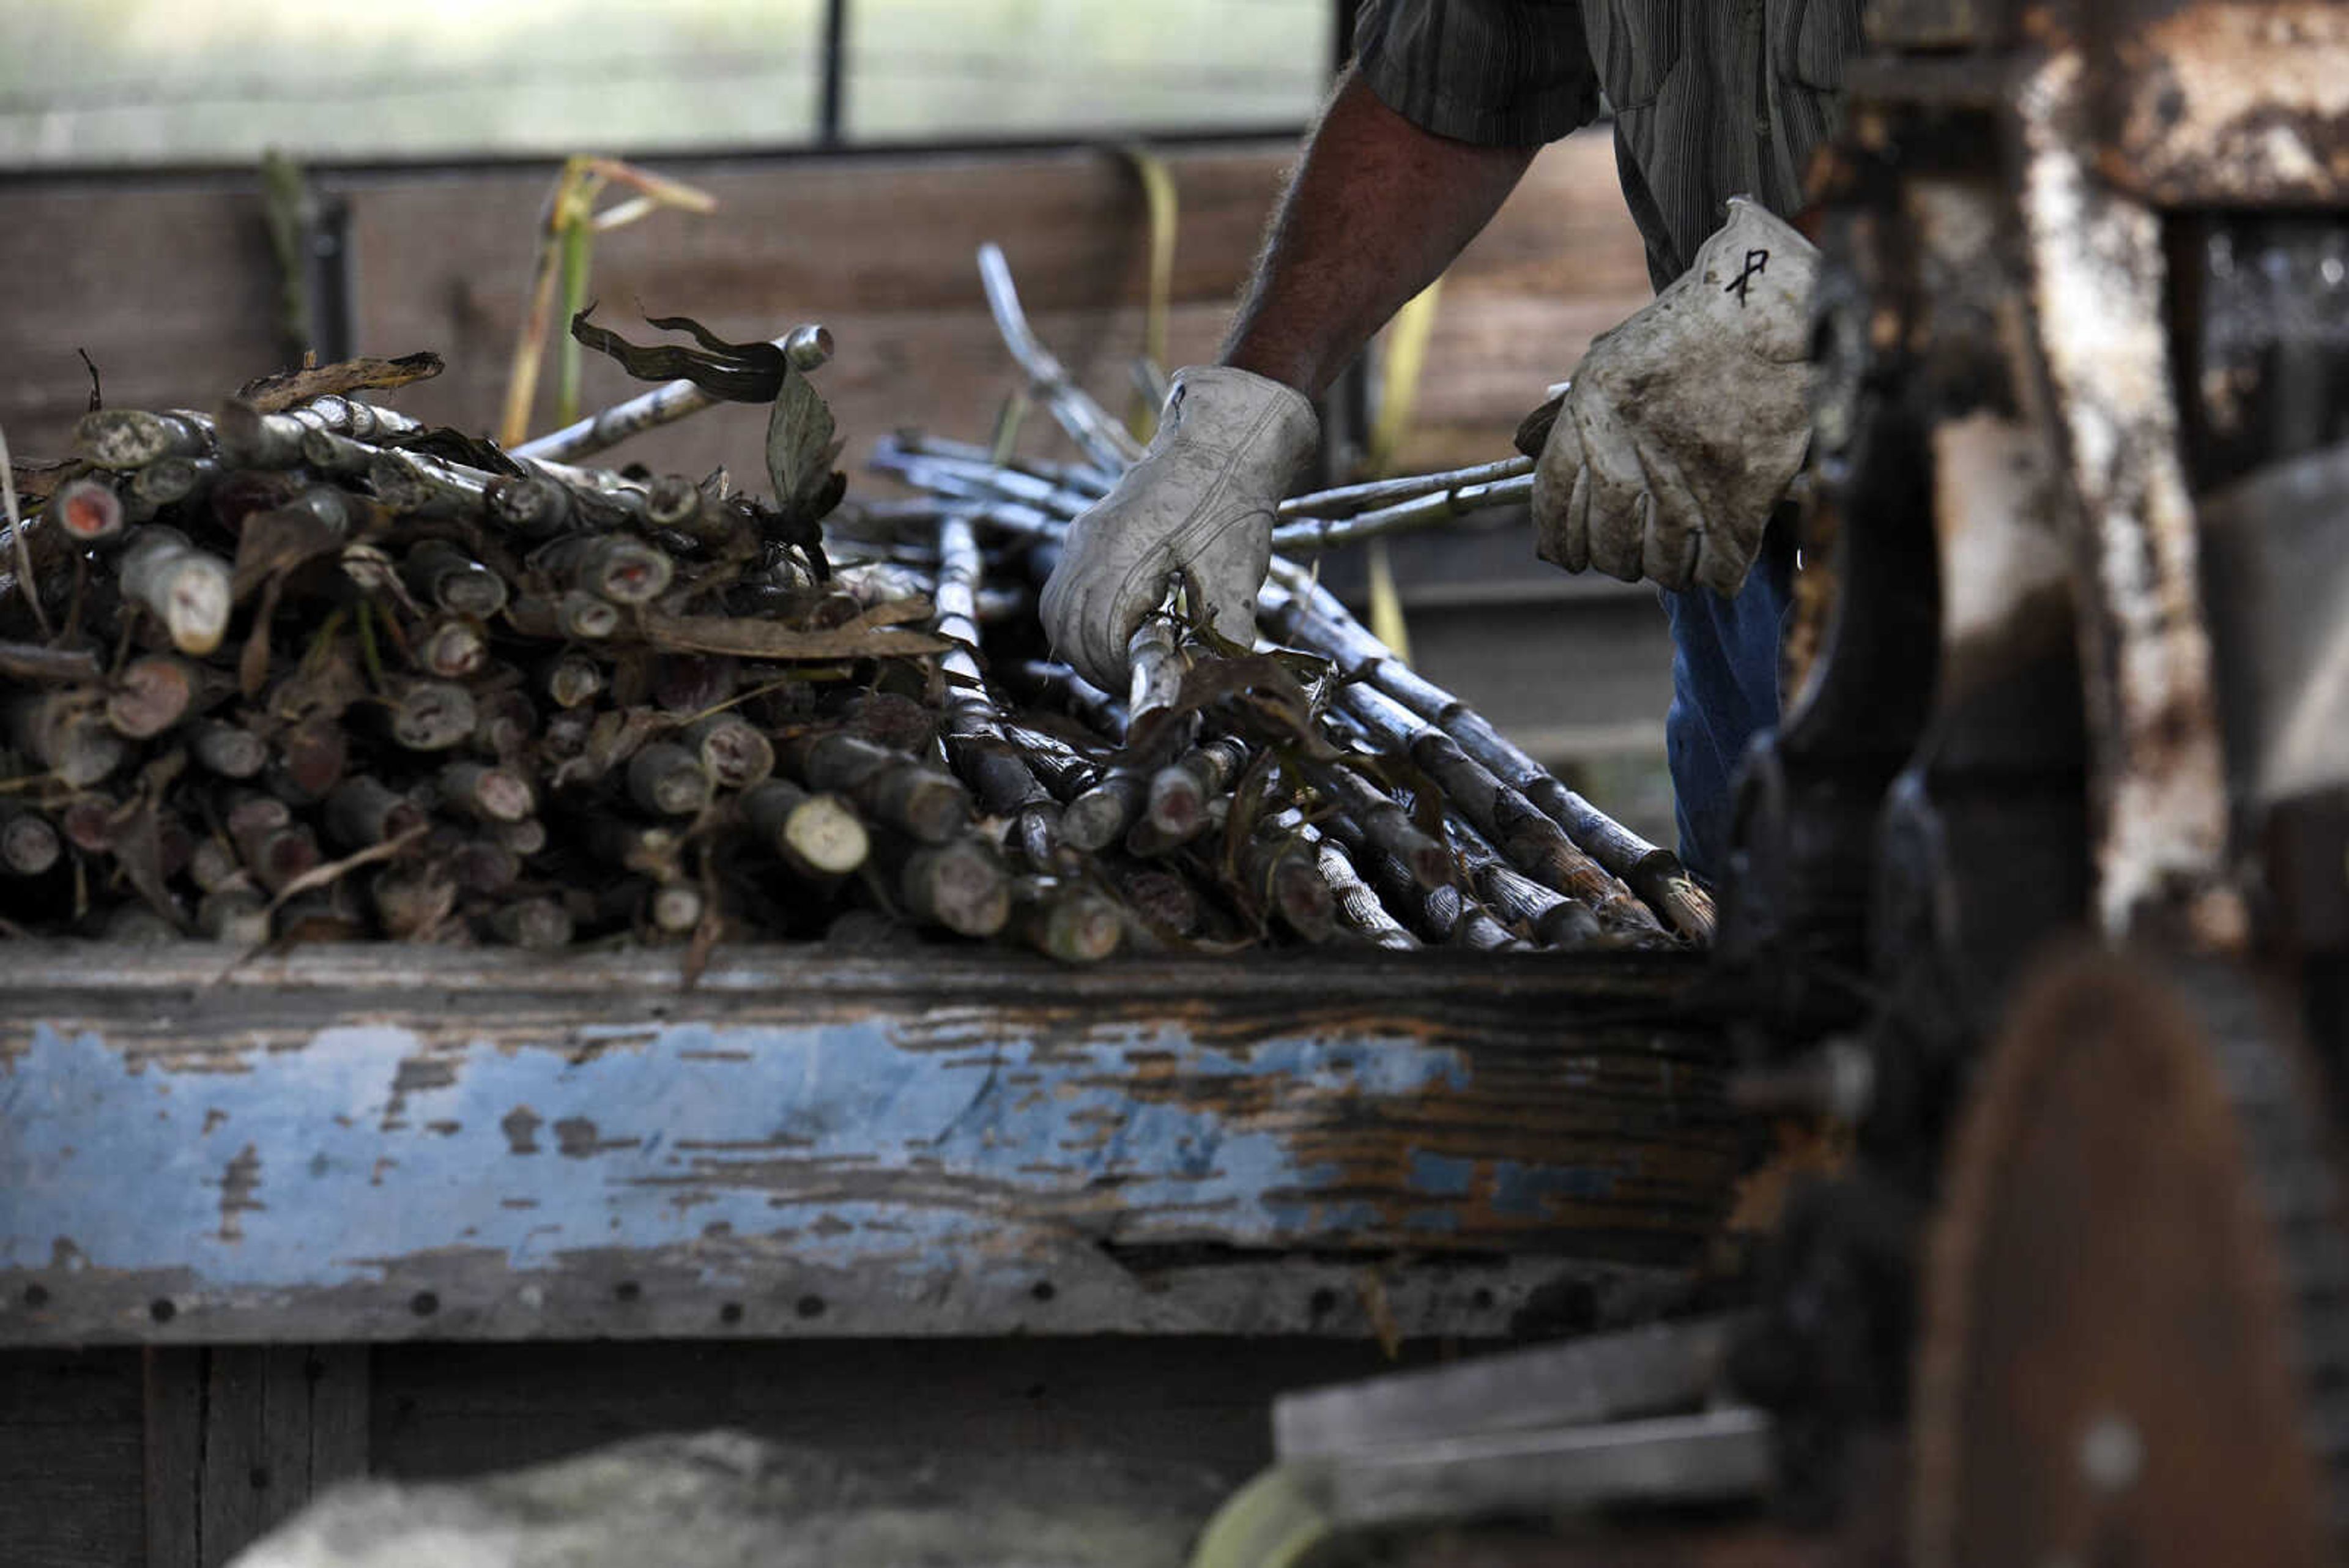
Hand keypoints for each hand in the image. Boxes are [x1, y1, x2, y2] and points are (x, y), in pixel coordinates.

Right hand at [1040, 366, 1317, 689]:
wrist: (1224, 441)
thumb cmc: (1232, 506)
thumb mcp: (1238, 576)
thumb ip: (1225, 637)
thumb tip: (1219, 686)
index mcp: (1120, 558)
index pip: (1093, 638)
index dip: (1117, 672)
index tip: (1148, 684)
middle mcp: (1089, 547)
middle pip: (1067, 630)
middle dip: (1097, 666)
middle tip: (1136, 681)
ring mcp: (1083, 538)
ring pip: (1057, 612)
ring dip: (1084, 646)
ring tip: (1124, 661)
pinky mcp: (1087, 534)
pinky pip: (1064, 588)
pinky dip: (1080, 619)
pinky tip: (1115, 628)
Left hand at [1531, 197, 1816, 595]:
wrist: (1772, 306)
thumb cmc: (1690, 331)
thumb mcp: (1610, 360)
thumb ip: (1576, 417)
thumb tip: (1540, 466)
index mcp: (1591, 416)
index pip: (1553, 505)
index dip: (1560, 541)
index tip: (1570, 556)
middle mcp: (1629, 452)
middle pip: (1607, 545)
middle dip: (1616, 558)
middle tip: (1632, 553)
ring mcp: (1687, 480)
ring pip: (1661, 565)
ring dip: (1668, 567)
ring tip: (1680, 550)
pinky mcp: (1742, 498)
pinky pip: (1717, 569)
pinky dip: (1716, 572)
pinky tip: (1719, 557)